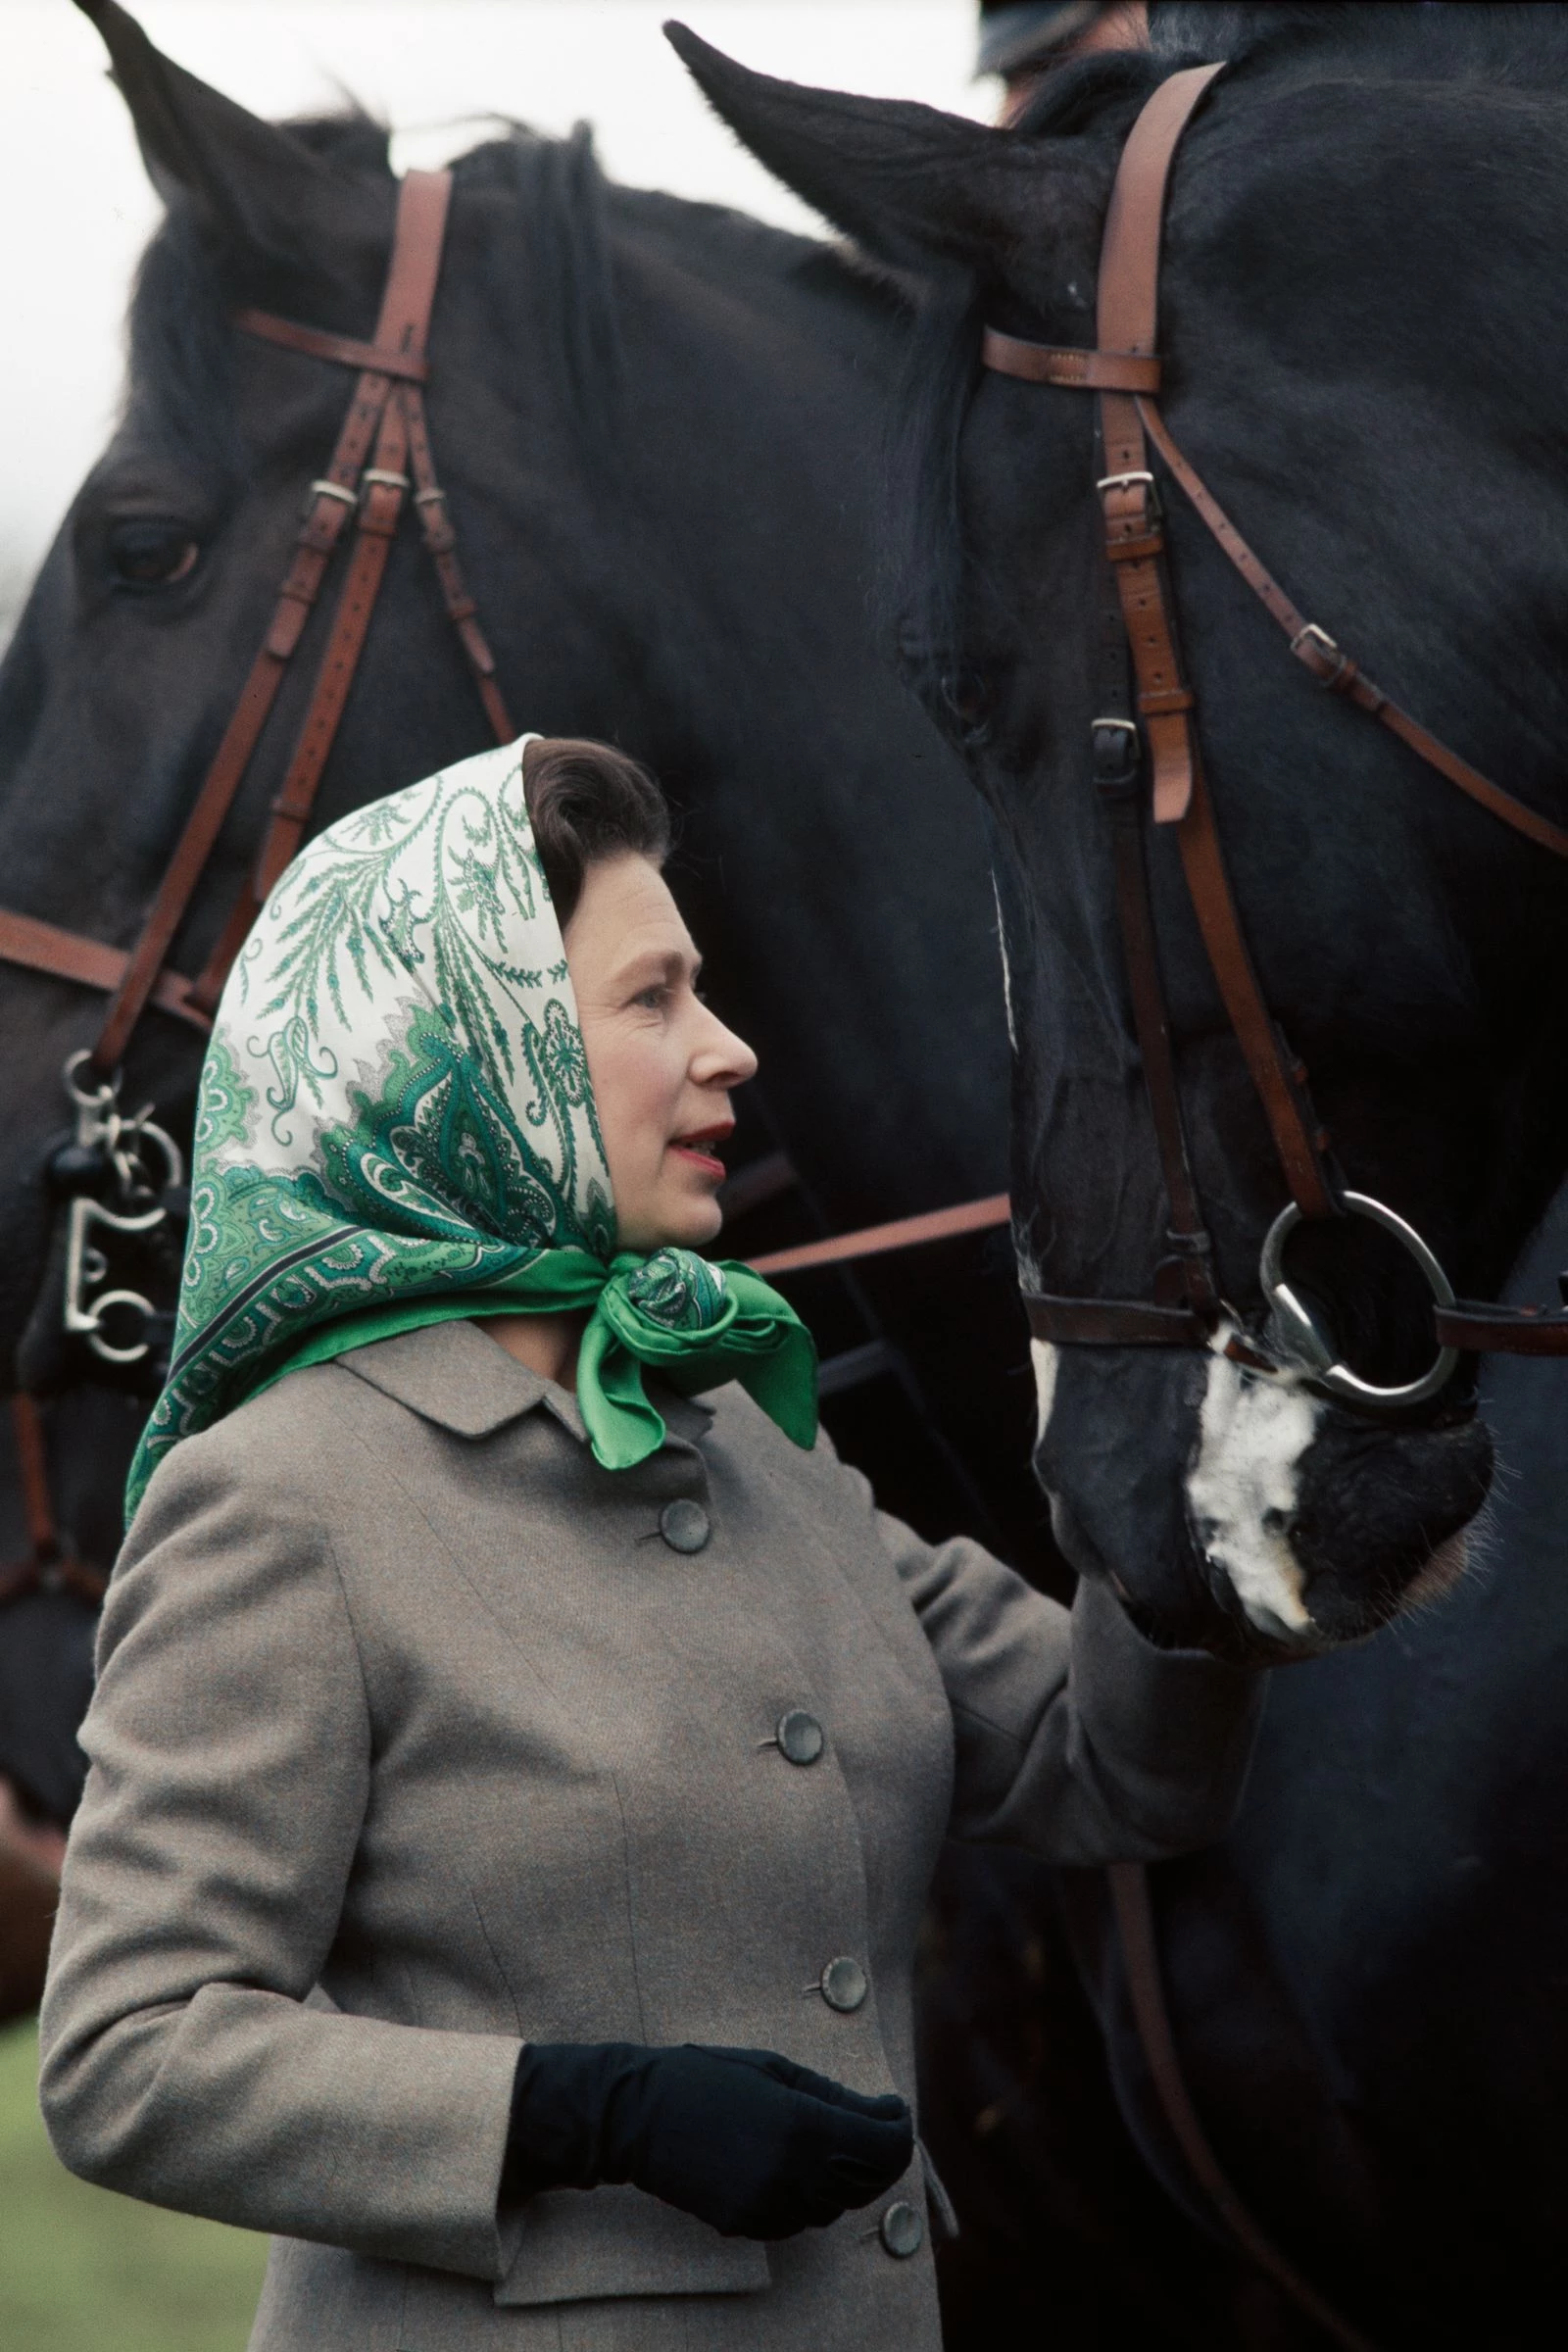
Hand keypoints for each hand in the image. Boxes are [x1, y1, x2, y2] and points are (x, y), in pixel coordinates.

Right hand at [505, 2040, 913, 2238]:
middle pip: (869, 2182)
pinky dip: (814, 2195)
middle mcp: (792, 2175)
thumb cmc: (706, 2077)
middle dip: (882, 2153)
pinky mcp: (748, 2225)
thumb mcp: (774, 2070)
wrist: (638, 2117)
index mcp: (802, 2127)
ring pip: (837, 2206)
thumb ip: (833, 2096)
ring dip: (848, 2176)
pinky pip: (802, 2219)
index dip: (900, 2129)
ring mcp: (769, 2207)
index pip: (884, 2148)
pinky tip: (798, 2165)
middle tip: (877, 2123)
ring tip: (835, 2140)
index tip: (895, 2110)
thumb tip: (881, 2113)